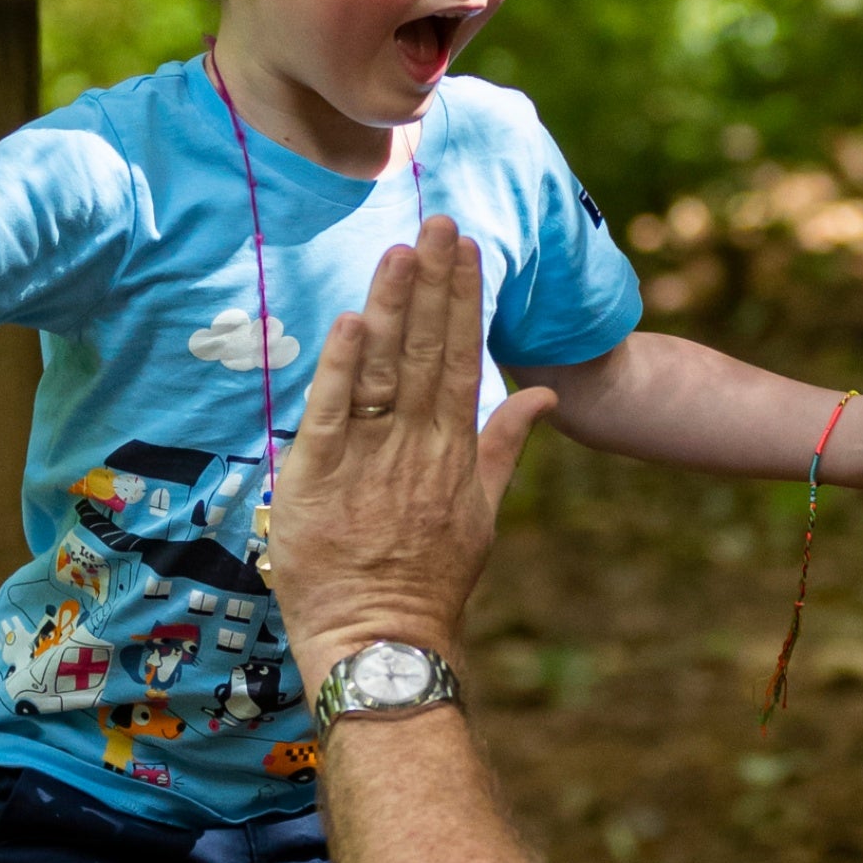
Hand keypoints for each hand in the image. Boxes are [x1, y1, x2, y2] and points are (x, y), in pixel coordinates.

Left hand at [271, 217, 556, 680]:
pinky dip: (341, 366)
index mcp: (452, 448)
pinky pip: (331, 412)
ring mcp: (369, 459)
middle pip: (425, 348)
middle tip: (437, 220)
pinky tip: (350, 320)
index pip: (460, 356)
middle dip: (433, 281)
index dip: (463, 299)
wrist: (384, 643)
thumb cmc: (431, 582)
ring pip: (381, 368)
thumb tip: (544, 399)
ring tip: (401, 250)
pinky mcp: (318, 478)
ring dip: (392, 306)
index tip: (466, 249)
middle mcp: (415, 444)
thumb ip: (506, 446)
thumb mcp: (483, 513)